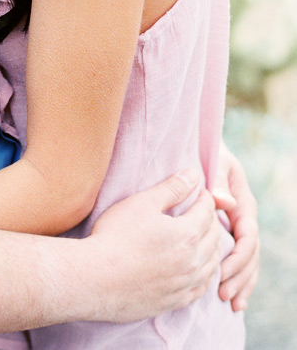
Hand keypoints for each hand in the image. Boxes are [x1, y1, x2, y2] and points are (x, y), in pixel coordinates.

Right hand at [87, 169, 221, 321]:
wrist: (97, 278)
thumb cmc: (116, 236)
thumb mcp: (142, 203)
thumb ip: (172, 188)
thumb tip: (194, 174)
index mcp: (188, 235)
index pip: (208, 212)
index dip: (206, 199)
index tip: (201, 192)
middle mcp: (193, 262)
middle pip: (215, 238)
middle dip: (212, 221)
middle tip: (204, 212)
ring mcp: (185, 284)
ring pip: (212, 265)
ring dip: (213, 248)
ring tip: (205, 237)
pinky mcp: (176, 301)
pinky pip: (202, 288)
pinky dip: (205, 274)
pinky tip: (198, 269)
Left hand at [212, 142, 258, 310]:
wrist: (199, 147)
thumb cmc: (205, 152)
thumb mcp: (214, 162)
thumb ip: (217, 181)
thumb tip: (225, 202)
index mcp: (243, 201)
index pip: (247, 235)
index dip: (238, 256)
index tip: (223, 272)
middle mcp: (244, 216)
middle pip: (250, 253)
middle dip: (240, 276)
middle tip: (224, 295)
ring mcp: (238, 226)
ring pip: (248, 261)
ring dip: (241, 282)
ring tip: (230, 303)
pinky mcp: (229, 233)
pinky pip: (239, 259)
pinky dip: (239, 279)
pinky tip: (234, 299)